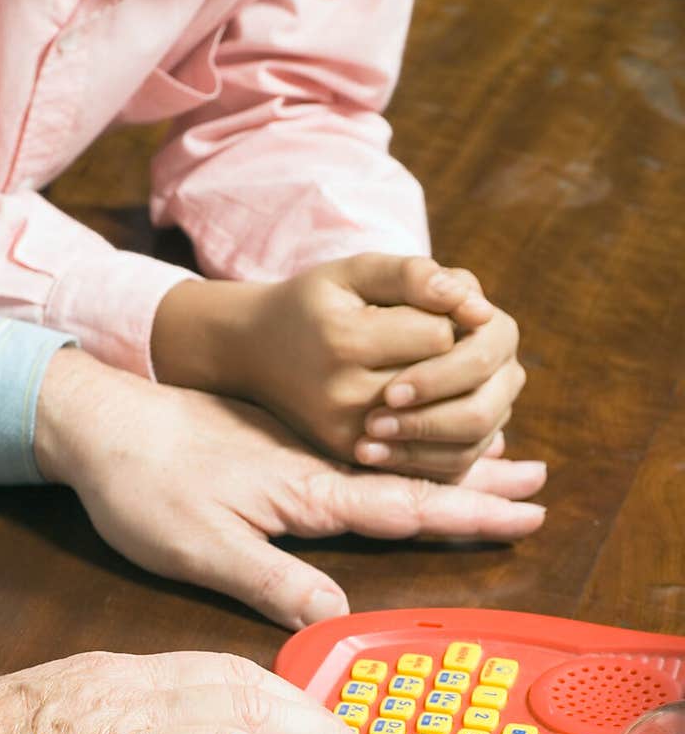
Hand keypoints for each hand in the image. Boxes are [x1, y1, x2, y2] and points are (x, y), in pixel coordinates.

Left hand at [35, 349, 545, 629]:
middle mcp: (311, 462)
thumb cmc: (144, 482)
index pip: (406, 504)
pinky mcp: (267, 444)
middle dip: (477, 481)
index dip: (469, 514)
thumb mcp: (203, 547)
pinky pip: (352, 455)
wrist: (95, 418)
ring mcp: (291, 448)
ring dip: (443, 463)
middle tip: (536, 481)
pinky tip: (396, 461)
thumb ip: (274, 581)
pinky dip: (394, 457)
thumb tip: (340, 615)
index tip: (526, 513)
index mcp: (307, 487)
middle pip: (412, 471)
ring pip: (385, 460)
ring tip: (493, 462)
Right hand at [151, 254, 522, 476]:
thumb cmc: (314, 305)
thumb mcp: (354, 272)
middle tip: (453, 341)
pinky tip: (445, 408)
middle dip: (463, 358)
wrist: (256, 354)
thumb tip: (477, 304)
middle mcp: (344, 396)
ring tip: (452, 375)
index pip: (441, 336)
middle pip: (447, 384)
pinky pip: (431, 461)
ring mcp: (348, 434)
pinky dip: (452, 436)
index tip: (436, 310)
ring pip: (449, 429)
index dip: (452, 318)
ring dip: (464, 398)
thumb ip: (414, 276)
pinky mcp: (354, 457)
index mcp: (344, 341)